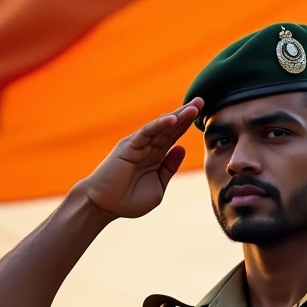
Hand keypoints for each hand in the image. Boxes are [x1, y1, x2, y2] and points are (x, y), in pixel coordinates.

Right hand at [80, 98, 202, 218]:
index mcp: (156, 156)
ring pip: (160, 127)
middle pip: (170, 127)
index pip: (174, 136)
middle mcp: (148, 147)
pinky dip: (158, 125)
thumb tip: (181, 148)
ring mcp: (138, 145)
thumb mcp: (158, 186)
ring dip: (177, 117)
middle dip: (185, 114)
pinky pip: (146, 133)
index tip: (202, 113)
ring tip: (194, 107)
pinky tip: (172, 119)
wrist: (104, 206)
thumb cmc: (129, 200)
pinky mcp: (128, 146)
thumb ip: (169, 168)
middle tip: (202, 100)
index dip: (187, 124)